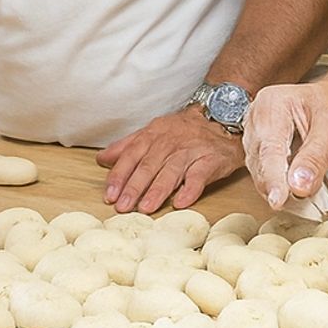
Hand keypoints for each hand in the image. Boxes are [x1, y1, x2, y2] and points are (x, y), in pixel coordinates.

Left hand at [96, 107, 243, 213]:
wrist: (224, 120)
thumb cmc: (185, 131)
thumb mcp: (155, 132)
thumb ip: (128, 146)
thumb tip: (102, 159)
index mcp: (154, 134)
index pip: (132, 154)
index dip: (120, 175)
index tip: (110, 193)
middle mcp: (171, 141)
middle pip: (149, 165)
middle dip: (134, 186)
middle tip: (123, 206)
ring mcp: (191, 150)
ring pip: (171, 171)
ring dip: (158, 190)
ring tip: (146, 208)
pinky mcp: (210, 160)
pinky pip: (199, 175)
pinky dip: (190, 189)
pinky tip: (181, 202)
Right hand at [244, 81, 327, 209]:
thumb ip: (314, 159)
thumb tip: (298, 187)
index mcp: (272, 104)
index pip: (269, 148)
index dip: (273, 177)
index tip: (278, 200)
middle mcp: (257, 118)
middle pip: (260, 163)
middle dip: (280, 187)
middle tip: (306, 205)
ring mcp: (256, 135)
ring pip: (261, 173)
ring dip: (283, 190)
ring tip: (309, 197)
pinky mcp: (261, 152)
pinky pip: (266, 176)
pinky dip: (284, 188)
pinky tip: (302, 191)